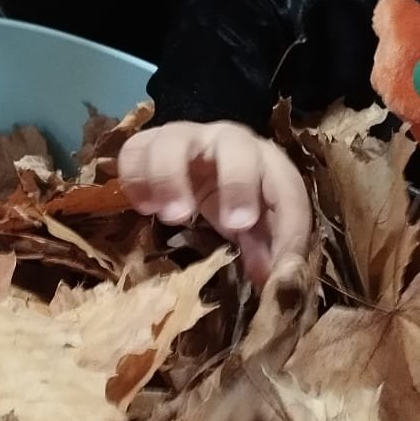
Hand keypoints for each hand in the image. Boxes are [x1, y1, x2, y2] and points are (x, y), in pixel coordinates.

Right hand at [118, 120, 311, 283]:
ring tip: (171, 217)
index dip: (280, 216)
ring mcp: (186, 138)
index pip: (284, 184)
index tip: (246, 231)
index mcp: (266, 163)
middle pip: (235, 146)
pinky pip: (135, 152)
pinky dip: (135, 178)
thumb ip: (269, 249)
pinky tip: (143, 207)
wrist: (196, 165)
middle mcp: (229, 141)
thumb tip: (274, 282)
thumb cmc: (235, 200)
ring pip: (175, 141)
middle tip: (228, 224)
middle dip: (234, 183)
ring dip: (170, 177)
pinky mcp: (148, 145)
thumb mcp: (256, 226)